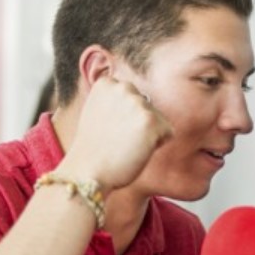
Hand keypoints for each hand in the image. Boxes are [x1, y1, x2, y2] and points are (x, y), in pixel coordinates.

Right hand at [60, 76, 171, 192]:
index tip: (107, 129)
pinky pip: (167, 133)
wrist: (87, 172)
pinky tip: (136, 150)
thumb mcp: (97, 113)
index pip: (132, 97)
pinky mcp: (151, 121)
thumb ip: (115, 101)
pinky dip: (157, 145)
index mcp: (107, 83)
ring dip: (147, 135)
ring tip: (125, 145)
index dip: (124, 117)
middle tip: (117, 140)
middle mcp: (123, 87)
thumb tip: (141, 99)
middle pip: (147, 106)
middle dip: (138, 124)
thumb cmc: (93, 150)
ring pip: (158, 120)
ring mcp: (138, 103)